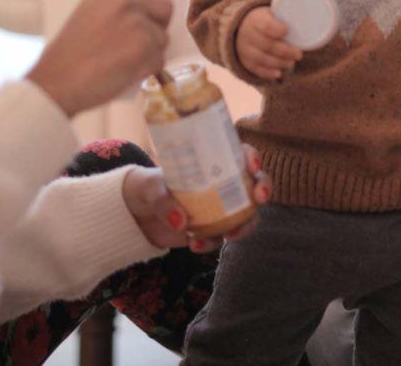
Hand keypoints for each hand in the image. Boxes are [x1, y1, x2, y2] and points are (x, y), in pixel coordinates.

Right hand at [27, 0, 172, 116]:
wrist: (55, 83)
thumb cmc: (68, 56)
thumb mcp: (89, 14)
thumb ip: (117, 9)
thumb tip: (147, 17)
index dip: (146, 5)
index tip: (137, 20)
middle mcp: (124, 0)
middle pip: (165, 6)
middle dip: (157, 25)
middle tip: (139, 42)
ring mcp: (137, 22)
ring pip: (163, 37)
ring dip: (150, 52)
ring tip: (123, 62)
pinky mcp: (146, 47)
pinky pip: (160, 59)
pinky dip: (147, 70)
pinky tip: (124, 73)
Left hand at [122, 144, 272, 251]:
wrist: (137, 216)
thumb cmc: (147, 188)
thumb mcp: (150, 188)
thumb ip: (164, 201)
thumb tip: (181, 221)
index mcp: (211, 163)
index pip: (239, 154)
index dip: (252, 156)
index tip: (252, 165)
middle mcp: (223, 183)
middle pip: (254, 182)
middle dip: (264, 189)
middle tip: (259, 198)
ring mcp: (220, 208)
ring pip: (247, 214)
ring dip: (245, 224)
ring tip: (230, 235)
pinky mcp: (211, 230)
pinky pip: (221, 237)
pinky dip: (212, 243)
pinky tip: (194, 245)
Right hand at [233, 5, 303, 81]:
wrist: (242, 27)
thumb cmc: (265, 19)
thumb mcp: (272, 12)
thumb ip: (287, 14)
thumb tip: (314, 14)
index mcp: (255, 19)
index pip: (265, 25)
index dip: (276, 29)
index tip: (287, 31)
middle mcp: (247, 34)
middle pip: (266, 44)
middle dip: (284, 51)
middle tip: (299, 54)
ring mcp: (245, 50)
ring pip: (262, 58)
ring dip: (279, 62)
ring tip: (291, 62)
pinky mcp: (245, 62)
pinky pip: (255, 69)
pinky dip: (268, 73)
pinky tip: (278, 73)